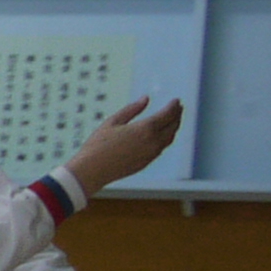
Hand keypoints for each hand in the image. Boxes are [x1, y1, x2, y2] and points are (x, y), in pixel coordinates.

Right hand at [62, 97, 182, 199]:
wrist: (92, 171)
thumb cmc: (98, 145)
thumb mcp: (112, 122)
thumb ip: (131, 109)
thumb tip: (146, 99)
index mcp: (145, 129)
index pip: (167, 114)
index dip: (174, 106)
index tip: (177, 100)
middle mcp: (153, 141)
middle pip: (172, 126)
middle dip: (177, 115)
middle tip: (178, 108)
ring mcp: (151, 154)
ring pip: (169, 138)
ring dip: (173, 127)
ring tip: (173, 120)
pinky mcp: (147, 162)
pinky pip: (161, 148)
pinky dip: (166, 138)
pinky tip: (161, 136)